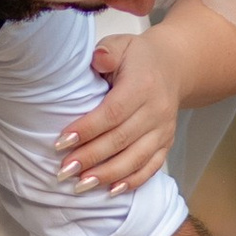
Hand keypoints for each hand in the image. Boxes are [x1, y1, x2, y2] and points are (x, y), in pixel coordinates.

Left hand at [57, 23, 181, 196]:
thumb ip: (108, 51)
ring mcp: (164, 129)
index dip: (87, 129)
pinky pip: (151, 166)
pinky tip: (111, 191)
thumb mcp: (122, 44)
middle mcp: (156, 110)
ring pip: (136, 158)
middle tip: (63, 170)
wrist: (175, 66)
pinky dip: (132, 181)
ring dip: (107, 174)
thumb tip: (98, 60)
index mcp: (143, 85)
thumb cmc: (138, 57)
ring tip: (81, 186)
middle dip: (91, 157)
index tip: (61, 142)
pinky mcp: (167, 143)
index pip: (113, 112)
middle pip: (121, 139)